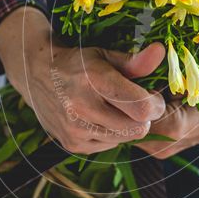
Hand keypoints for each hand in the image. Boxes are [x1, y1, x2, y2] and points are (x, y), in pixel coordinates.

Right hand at [0, 6, 165, 153]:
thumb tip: (160, 52)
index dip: (155, 104)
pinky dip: (111, 134)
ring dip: (127, 126)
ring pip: (125, 139)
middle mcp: (83, 107)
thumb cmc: (79, 63)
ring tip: (114, 108)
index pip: (141, 108)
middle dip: (144, 117)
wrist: (37, 74)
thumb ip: (136, 61)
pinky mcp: (73, 145)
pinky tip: (99, 118)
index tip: (151, 96)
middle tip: (136, 104)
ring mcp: (76, 130)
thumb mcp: (106, 56)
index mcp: (95, 80)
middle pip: (138, 128)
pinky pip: (109, 145)